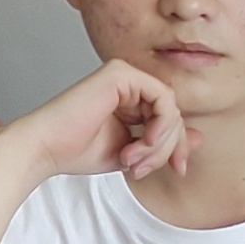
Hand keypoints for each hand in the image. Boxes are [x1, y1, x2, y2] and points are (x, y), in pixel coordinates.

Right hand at [0, 60, 187, 183]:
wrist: (45, 148)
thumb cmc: (77, 151)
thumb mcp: (134, 152)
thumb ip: (164, 144)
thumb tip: (199, 138)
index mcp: (128, 97)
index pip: (170, 117)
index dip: (178, 146)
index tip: (177, 170)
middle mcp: (127, 82)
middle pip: (173, 113)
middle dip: (168, 148)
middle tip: (143, 169)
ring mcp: (123, 74)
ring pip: (171, 108)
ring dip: (162, 141)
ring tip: (135, 159)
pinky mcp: (120, 74)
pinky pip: (163, 97)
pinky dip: (160, 124)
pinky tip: (143, 142)